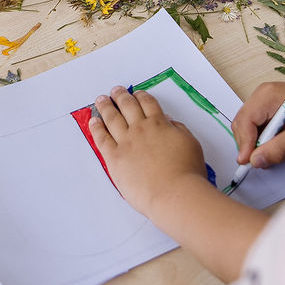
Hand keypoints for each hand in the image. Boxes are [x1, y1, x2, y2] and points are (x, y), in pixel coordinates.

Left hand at [86, 87, 207, 211]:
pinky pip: (102, 138)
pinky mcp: (114, 157)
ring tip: (101, 100)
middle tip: (115, 91)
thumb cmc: (187, 173)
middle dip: (120, 96)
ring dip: (106, 107)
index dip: (141, 96)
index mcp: (160, 125)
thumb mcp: (190, 144)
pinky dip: (96, 128)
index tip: (136, 93)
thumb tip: (169, 122)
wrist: (173, 193)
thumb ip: (178, 131)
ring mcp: (126, 142)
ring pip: (112, 118)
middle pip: (127, 106)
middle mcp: (141, 129)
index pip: (148, 104)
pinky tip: (93, 121)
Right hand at [232, 75, 284, 167]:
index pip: (244, 122)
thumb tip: (256, 161)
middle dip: (248, 145)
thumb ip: (279, 148)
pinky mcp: (268, 110)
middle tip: (261, 162)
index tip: (249, 163)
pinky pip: (256, 128)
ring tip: (271, 153)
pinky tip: (275, 146)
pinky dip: (261, 140)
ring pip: (247, 128)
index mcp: (267, 95)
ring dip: (255, 144)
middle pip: (242, 125)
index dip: (244, 144)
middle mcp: (261, 96)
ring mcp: (264, 102)